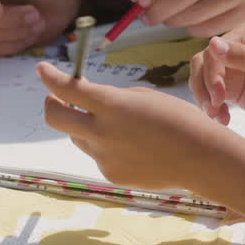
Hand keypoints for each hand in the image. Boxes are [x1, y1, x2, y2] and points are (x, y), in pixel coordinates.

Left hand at [37, 60, 226, 191]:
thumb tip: (90, 106)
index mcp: (111, 105)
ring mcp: (103, 157)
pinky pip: (98, 156)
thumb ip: (112, 99)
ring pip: (78, 137)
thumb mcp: (143, 97)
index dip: (49, 77)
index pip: (67, 89)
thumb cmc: (179, 119)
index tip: (42, 69)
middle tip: (57, 99)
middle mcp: (101, 132)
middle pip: (55, 118)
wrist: (202, 158)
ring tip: (118, 126)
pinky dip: (106, 148)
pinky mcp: (110, 175)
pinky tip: (134, 148)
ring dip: (84, 127)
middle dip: (51, 105)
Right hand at [189, 21, 244, 129]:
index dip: (211, 73)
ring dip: (205, 99)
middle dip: (204, 87)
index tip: (219, 94)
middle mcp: (236, 49)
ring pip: (202, 80)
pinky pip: (211, 96)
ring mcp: (233, 70)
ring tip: (217, 115)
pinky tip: (224, 119)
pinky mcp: (233, 90)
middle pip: (202, 64)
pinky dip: (213, 108)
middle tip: (215, 106)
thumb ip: (241, 56)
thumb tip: (211, 44)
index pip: (213, 52)